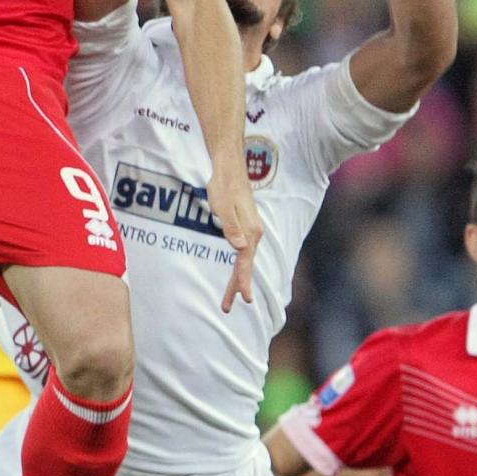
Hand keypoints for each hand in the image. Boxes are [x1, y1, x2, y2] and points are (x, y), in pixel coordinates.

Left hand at [207, 162, 262, 309]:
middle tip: (227, 307)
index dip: (243, 281)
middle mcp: (254, 233)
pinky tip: (238, 273)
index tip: (244, 299)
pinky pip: (244, 253)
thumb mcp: (222, 206)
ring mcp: (251, 230)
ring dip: (238, 278)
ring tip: (231, 297)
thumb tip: (240, 247)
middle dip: (237, 286)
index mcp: (250, 231)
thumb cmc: (223, 186)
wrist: (229, 168)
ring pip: (245, 260)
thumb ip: (231, 227)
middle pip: (245, 265)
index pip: (245, 262)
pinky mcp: (246, 227)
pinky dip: (240, 267)